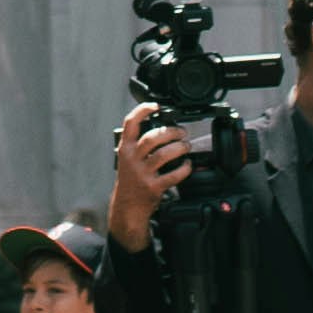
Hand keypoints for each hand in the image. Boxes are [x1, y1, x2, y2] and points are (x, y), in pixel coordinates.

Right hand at [108, 114, 190, 248]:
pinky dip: (184, 168)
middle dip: (171, 132)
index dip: (143, 110)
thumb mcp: (127, 158)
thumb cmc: (131, 179)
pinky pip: (173, 175)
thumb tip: (161, 125)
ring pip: (163, 154)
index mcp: (125, 148)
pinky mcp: (153, 187)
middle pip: (152, 137)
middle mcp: (132, 159)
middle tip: (182, 133)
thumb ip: (138, 143)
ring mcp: (142, 173)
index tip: (157, 105)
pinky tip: (187, 164)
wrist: (127, 207)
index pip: (131, 123)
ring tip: (186, 146)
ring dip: (179, 148)